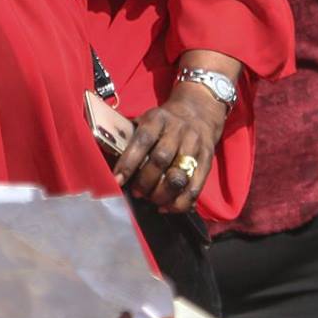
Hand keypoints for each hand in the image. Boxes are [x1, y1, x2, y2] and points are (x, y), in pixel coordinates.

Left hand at [114, 89, 221, 211]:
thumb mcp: (147, 119)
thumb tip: (110, 158)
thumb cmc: (164, 121)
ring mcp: (194, 145)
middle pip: (160, 160)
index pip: (142, 140)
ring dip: (162, 194)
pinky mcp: (207, 160)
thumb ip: (131, 136)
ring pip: (178, 176)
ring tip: (152, 201)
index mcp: (157, 119)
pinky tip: (168, 207)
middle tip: (137, 193)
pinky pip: (195, 186)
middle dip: (145, 182)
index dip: (128, 162)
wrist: (199, 111)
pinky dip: (181, 202)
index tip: (117, 180)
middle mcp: (178, 130)